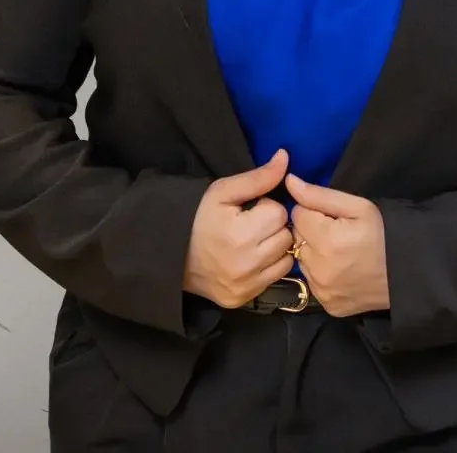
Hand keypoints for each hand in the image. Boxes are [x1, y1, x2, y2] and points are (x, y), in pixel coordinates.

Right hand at [184, 149, 294, 308]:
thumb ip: (258, 177)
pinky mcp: (244, 299)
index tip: (250, 209)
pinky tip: (251, 258)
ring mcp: (246, 286)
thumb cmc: (197, 216)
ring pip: (286, 259)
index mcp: (241, 235)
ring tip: (253, 240)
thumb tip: (285, 157)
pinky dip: (268, 266)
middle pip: (286, 237)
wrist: (170, 254)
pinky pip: (275, 278)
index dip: (266, 206)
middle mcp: (247, 265)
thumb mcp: (223, 191)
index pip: (279, 213)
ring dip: (275, 247)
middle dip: (273, 226)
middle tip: (252, 224)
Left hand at [287, 174, 389, 316]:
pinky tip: (341, 268)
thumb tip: (289, 182)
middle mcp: (318, 269)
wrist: (409, 273)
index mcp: (325, 240)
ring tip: (339, 250)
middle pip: (296, 238)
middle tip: (336, 231)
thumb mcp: (359, 206)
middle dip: (311, 230)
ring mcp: (322, 290)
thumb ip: (319, 195)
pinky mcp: (327, 305)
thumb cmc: (385, 233)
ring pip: (302, 260)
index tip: (331, 215)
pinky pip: (312, 282)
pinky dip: (321, 273)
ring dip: (313, 252)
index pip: (297, 214)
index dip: (313, 210)